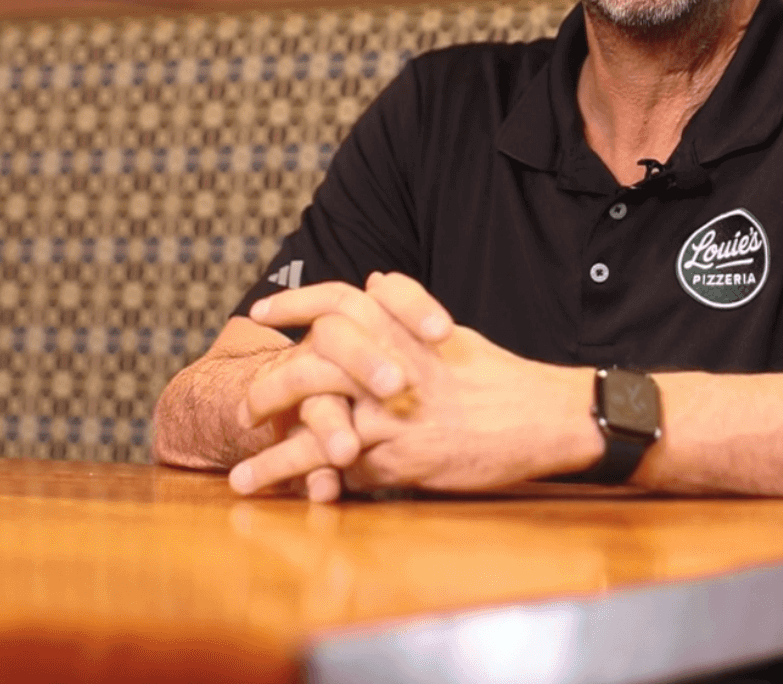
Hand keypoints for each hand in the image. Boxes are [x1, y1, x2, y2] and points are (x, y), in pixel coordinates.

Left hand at [233, 274, 598, 495]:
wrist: (541, 417)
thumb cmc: (495, 376)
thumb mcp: (448, 333)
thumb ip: (404, 311)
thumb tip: (372, 283)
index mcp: (402, 330)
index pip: (336, 303)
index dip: (294, 305)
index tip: (261, 314)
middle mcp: (393, 367)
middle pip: (311, 368)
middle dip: (269, 389)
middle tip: (243, 408)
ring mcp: (395, 416)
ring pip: (319, 433)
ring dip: (275, 459)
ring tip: (241, 477)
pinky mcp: (405, 460)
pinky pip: (348, 473)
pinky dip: (318, 487)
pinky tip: (292, 499)